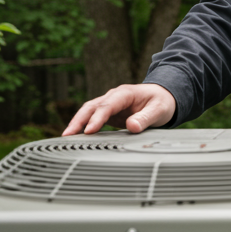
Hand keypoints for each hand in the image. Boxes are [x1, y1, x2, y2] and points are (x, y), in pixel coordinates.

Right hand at [62, 83, 176, 136]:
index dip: (97, 118)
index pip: (107, 106)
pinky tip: (76, 138)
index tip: (89, 131)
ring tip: (66, 138)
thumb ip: (146, 118)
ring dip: (77, 123)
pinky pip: (93, 119)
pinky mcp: (109, 113)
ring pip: (88, 112)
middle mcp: (113, 97)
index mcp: (124, 93)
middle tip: (68, 135)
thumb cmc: (162, 102)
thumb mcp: (159, 110)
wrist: (164, 97)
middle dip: (79, 120)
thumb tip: (132, 127)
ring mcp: (110, 105)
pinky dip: (83, 126)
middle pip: (91, 107)